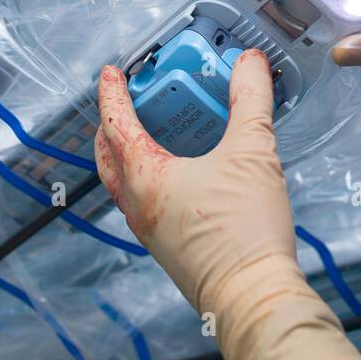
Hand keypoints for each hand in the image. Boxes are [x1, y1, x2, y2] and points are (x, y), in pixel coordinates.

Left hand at [94, 51, 360, 359]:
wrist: (253, 295)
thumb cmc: (245, 231)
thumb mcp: (253, 152)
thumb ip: (251, 100)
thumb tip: (250, 64)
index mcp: (146, 177)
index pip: (116, 124)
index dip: (112, 93)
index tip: (110, 73)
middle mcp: (138, 204)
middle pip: (107, 157)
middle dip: (110, 126)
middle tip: (126, 103)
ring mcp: (150, 230)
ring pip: (124, 183)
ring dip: (128, 154)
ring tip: (154, 134)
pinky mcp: (168, 246)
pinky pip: (144, 203)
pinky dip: (149, 178)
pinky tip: (182, 175)